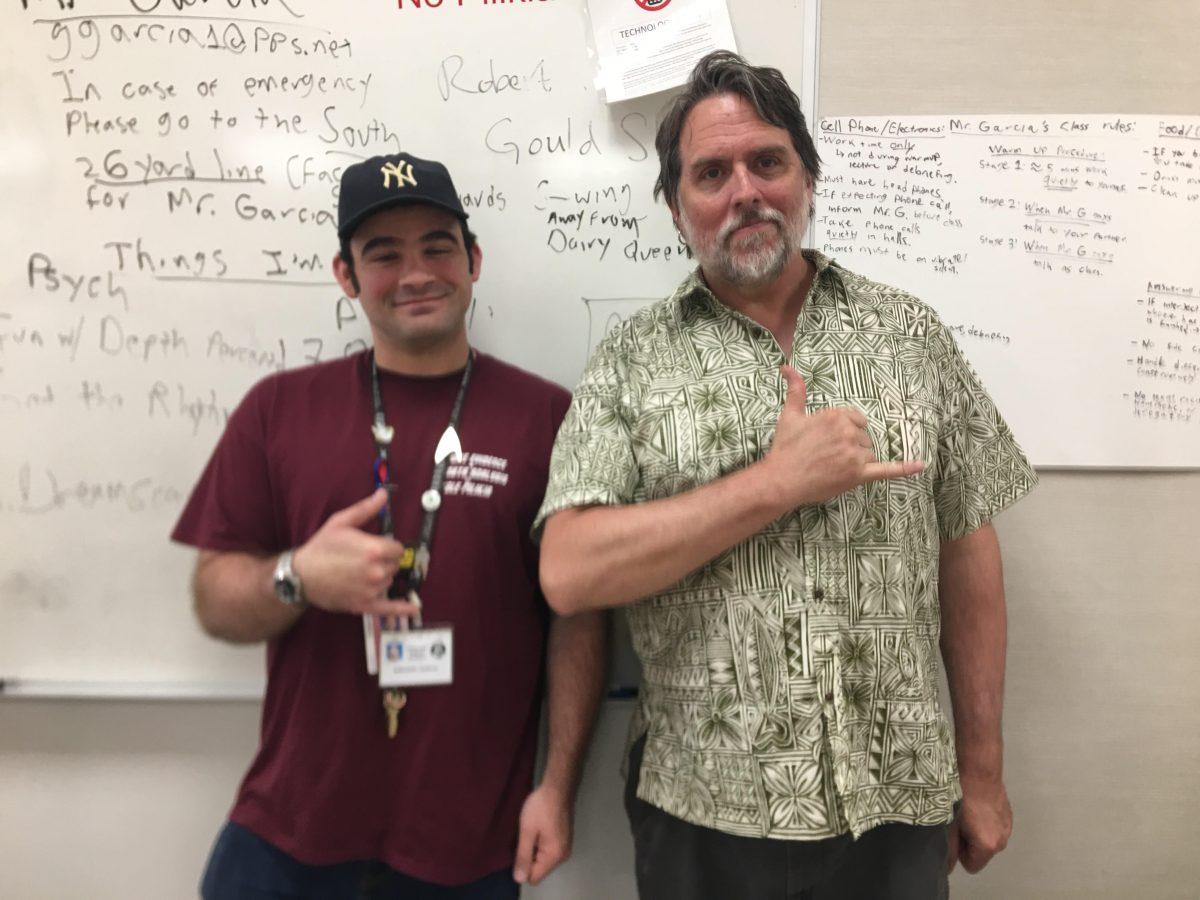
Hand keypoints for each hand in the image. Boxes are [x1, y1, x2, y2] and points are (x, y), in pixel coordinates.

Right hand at [292, 489, 418, 617]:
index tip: (377, 546)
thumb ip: (365, 509)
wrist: (300, 575)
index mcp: (374, 549)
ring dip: (382, 577)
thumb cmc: (320, 547)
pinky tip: (414, 609)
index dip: (388, 546)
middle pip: (395, 564)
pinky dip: (402, 609)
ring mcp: (372, 590)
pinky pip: (389, 608)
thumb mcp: (340, 522)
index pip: (398, 548)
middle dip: (385, 560)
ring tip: (360, 572)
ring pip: (389, 581)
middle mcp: (377, 571)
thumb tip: (383, 494)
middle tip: (364, 559)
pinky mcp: (364, 605)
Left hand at [513, 783, 571, 885]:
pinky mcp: (564, 840)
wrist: (558, 787)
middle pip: (539, 869)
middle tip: (525, 837)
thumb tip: (519, 879)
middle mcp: (563, 856)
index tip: (520, 847)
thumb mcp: (527, 831)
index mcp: (554, 856)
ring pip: (543, 860)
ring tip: (531, 831)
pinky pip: (548, 852)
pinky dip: (540, 844)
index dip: (523, 865)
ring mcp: (565, 848)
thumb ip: (523, 856)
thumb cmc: (540, 807)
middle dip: (529, 857)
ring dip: (534, 850)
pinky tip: (538, 829)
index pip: (534, 877)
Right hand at [763, 366, 923, 507]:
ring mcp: (855, 454)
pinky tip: (920, 466)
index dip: (845, 432)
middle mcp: (849, 432)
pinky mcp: (858, 475)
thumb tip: (788, 367)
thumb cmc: (785, 448)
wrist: (780, 479)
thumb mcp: (790, 415)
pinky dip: (904, 469)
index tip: (828, 441)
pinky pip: (887, 470)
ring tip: (831, 467)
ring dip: (855, 462)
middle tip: (825, 456)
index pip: (856, 421)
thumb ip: (796, 390)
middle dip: (849, 448)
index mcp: (837, 416)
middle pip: (863, 438)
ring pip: (868, 455)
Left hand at [947, 775, 1011, 873]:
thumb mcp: (949, 824)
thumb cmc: (960, 796)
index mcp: (988, 846)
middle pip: (981, 854)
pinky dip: (986, 823)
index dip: (960, 852)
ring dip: (978, 832)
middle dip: (969, 843)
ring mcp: (1008, 828)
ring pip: (988, 840)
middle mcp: (1002, 841)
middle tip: (959, 821)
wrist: (978, 770)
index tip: (955, 834)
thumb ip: (949, 849)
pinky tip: (978, 806)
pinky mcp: (1009, 816)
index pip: (972, 866)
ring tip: (968, 812)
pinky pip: (994, 828)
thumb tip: (947, 867)